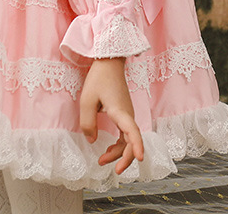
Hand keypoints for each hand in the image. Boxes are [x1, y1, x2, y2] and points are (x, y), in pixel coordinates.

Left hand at [79, 57, 143, 173]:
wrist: (109, 62)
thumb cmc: (99, 78)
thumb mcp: (87, 100)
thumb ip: (88, 122)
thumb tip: (92, 141)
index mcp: (121, 112)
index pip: (133, 132)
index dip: (137, 147)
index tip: (140, 159)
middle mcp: (128, 115)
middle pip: (132, 142)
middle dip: (122, 158)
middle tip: (106, 165)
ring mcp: (128, 114)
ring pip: (129, 140)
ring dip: (119, 152)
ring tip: (102, 160)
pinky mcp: (124, 113)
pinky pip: (126, 134)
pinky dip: (119, 144)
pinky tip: (109, 149)